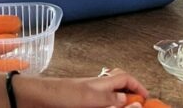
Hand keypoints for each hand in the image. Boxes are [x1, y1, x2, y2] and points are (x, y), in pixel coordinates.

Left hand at [14, 69, 147, 107]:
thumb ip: (109, 99)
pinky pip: (96, 102)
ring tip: (122, 107)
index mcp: (101, 82)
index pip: (125, 78)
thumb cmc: (61, 94)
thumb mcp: (89, 97)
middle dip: (128, 92)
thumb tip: (126, 100)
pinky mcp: (78, 103)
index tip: (146, 98)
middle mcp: (95, 87)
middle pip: (118, 85)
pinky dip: (103, 105)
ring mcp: (86, 95)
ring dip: (116, 101)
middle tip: (135, 104)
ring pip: (107, 95)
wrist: (36, 98)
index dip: (137, 86)